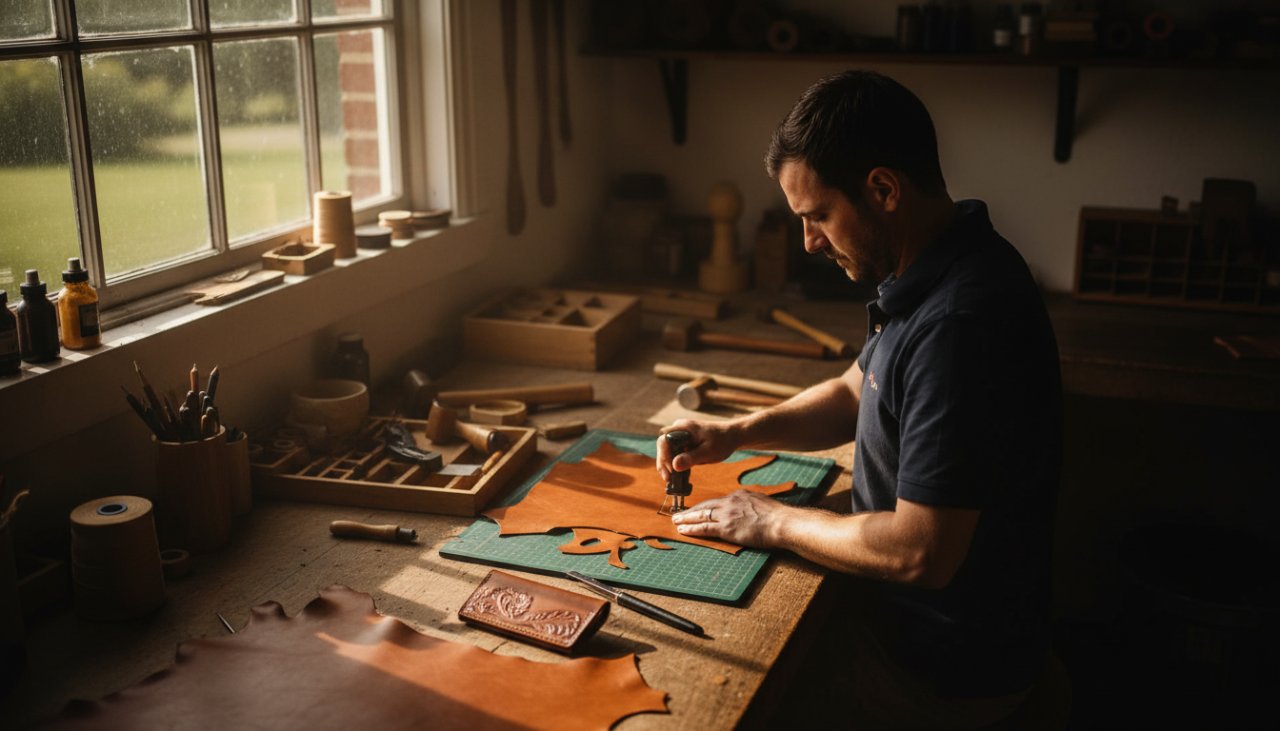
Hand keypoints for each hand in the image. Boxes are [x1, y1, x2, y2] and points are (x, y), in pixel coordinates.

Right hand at [654, 418, 742, 482]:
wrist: (732, 436)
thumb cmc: (722, 441)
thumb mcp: (709, 452)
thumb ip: (692, 458)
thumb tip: (674, 466)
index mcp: (683, 427)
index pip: (664, 441)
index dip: (663, 456)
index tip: (670, 471)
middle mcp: (679, 429)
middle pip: (663, 446)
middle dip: (663, 463)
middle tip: (668, 479)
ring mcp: (680, 434)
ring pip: (667, 450)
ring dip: (667, 464)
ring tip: (670, 480)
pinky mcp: (683, 441)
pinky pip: (674, 452)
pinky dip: (674, 463)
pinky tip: (676, 475)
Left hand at [670, 490, 784, 548]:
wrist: (780, 522)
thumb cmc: (777, 516)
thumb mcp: (761, 502)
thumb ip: (750, 504)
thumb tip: (747, 509)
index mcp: (738, 495)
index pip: (717, 501)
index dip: (705, 506)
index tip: (698, 510)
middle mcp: (730, 502)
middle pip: (705, 506)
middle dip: (691, 510)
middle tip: (679, 513)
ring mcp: (727, 515)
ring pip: (701, 516)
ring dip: (686, 519)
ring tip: (676, 521)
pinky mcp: (726, 528)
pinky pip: (704, 528)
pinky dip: (692, 529)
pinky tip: (683, 530)